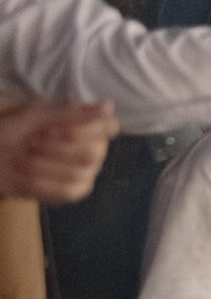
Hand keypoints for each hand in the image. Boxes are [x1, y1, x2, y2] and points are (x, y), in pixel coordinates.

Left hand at [0, 102, 115, 203]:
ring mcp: (88, 171)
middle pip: (92, 153)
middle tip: (30, 142)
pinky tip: (26, 175)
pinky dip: (41, 182)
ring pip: (76, 173)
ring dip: (41, 164)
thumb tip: (108, 107)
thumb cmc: (13, 131)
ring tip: (23, 157)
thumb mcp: (36, 117)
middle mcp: (96, 148)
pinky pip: (67, 190)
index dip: (78, 131)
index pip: (108, 128)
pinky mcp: (75, 191)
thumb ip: (72, 113)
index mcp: (90, 125)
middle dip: (53, 148)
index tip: (49, 129)